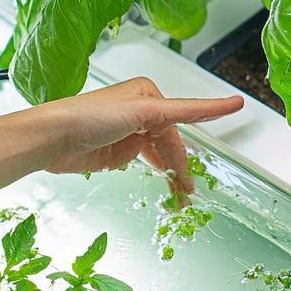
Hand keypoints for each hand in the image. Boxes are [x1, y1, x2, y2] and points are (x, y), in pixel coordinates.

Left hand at [39, 77, 242, 197]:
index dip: (212, 112)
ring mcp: (130, 131)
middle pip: (172, 140)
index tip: (237, 106)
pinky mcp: (118, 150)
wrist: (53, 138)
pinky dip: (157, 171)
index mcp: (148, 94)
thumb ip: (180, 112)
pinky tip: (164, 182)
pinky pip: (146, 161)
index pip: (185, 112)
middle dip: (182, 165)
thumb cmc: (90, 117)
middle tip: (189, 190)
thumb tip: (217, 105)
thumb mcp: (141, 112)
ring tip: (180, 196)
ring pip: (161, 153)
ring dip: (171, 173)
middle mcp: (141, 110)